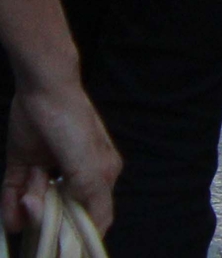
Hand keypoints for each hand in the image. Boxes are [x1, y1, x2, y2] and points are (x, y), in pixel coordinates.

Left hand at [5, 81, 117, 234]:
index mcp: (100, 174)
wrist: (43, 91)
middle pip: (58, 211)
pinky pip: (15, 193)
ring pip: (34, 203)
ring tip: (25, 197)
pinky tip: (11, 216)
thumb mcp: (92, 166)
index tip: (61, 244)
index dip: (77, 231)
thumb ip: (94, 198)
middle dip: (46, 216)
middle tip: (37, 204)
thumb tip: (93, 229)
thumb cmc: (74, 124)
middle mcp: (75, 175)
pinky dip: (10, 206)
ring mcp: (48, 169)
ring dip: (26, 208)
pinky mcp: (25, 164)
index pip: (92, 214)